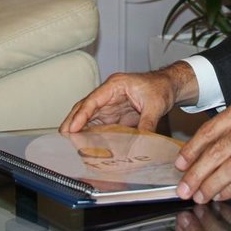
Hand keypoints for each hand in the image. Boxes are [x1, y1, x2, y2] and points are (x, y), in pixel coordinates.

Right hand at [60, 64, 197, 133]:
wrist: (168, 85)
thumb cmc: (160, 88)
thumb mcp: (156, 105)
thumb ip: (147, 123)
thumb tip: (141, 140)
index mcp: (115, 86)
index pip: (93, 100)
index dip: (81, 115)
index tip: (73, 128)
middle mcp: (108, 94)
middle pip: (85, 107)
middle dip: (72, 121)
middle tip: (62, 137)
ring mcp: (109, 104)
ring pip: (88, 117)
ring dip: (78, 129)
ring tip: (68, 143)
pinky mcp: (114, 114)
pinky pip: (98, 124)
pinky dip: (90, 133)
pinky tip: (85, 144)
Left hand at [174, 87, 230, 203]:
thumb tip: (214, 142)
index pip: (209, 131)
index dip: (192, 150)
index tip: (180, 163)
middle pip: (215, 154)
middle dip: (196, 173)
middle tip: (183, 188)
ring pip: (229, 170)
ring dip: (211, 186)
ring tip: (198, 196)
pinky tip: (221, 196)